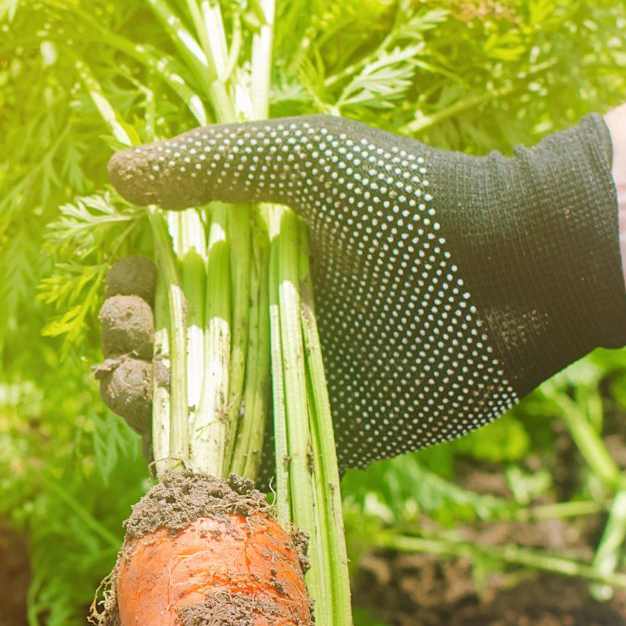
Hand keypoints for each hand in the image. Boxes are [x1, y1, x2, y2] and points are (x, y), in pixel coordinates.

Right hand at [108, 114, 625, 468]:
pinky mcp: (320, 436)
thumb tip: (118, 173)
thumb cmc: (411, 203)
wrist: (507, 270)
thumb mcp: (306, 159)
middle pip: (166, 350)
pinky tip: (177, 446)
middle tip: (132, 330)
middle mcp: (266, 326)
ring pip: (193, 412)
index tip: (129, 283)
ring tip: (134, 380)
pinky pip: (247, 462)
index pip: (167, 285)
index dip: (131, 289)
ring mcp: (290, 385)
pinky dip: (204, 465)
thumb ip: (212, 164)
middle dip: (126, 343)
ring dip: (144, 402)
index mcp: (257, 262)